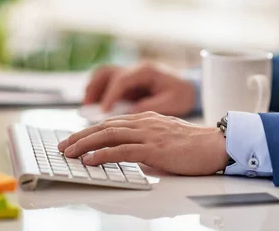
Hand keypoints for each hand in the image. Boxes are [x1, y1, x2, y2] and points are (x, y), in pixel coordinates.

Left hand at [57, 112, 228, 175]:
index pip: (111, 122)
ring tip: (69, 152)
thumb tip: (130, 153)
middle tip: (63, 146)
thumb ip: (146, 141)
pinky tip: (90, 159)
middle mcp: (144, 122)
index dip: (90, 130)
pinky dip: (102, 154)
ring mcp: (148, 134)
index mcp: (146, 118)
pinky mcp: (154, 148)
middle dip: (80, 136)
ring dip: (85, 144)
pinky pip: (122, 150)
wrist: (215, 145)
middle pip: (105, 126)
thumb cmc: (194, 145)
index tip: (74, 139)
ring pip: (109, 135)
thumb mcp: (165, 137)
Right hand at [83, 63, 196, 115]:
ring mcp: (131, 75)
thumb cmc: (183, 94)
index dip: (110, 95)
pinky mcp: (129, 83)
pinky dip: (100, 93)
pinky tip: (96, 107)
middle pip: (107, 72)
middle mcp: (136, 69)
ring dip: (93, 90)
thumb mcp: (171, 103)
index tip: (102, 111)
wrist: (193, 88)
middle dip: (94, 89)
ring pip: (104, 76)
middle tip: (86, 107)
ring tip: (87, 107)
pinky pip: (108, 84)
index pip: (122, 80)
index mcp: (147, 71)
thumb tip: (129, 114)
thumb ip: (150, 107)